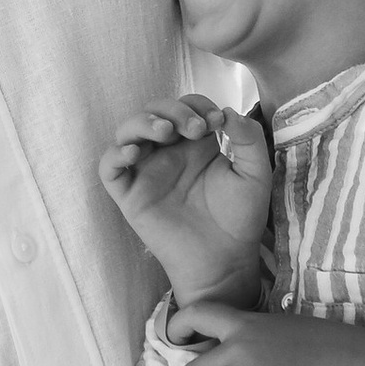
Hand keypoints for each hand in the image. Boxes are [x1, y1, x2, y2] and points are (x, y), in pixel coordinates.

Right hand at [99, 96, 272, 308]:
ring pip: (127, 132)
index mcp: (196, 145)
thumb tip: (226, 111)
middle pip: (154, 112)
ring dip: (142, 122)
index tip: (217, 122)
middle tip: (195, 128)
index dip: (197, 105)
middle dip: (172, 110)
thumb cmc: (240, 219)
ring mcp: (147, 172)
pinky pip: (109, 168)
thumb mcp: (255, 174)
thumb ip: (248, 139)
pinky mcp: (130, 195)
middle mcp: (168, 153)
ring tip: (165, 132)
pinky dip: (115, 154)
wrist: (226, 260)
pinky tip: (134, 153)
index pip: (185, 107)